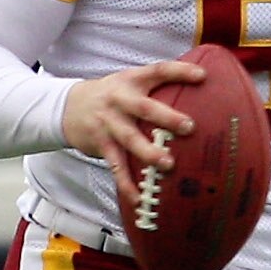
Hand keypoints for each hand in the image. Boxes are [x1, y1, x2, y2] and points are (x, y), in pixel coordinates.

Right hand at [62, 58, 205, 207]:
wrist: (68, 107)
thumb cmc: (111, 95)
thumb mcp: (129, 81)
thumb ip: (156, 84)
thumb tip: (200, 84)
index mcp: (132, 81)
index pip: (158, 71)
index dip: (179, 71)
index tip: (202, 75)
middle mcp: (119, 100)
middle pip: (144, 108)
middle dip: (167, 117)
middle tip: (189, 127)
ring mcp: (109, 123)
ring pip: (130, 139)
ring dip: (149, 152)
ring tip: (168, 165)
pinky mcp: (101, 144)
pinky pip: (116, 166)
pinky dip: (127, 184)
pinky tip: (138, 199)